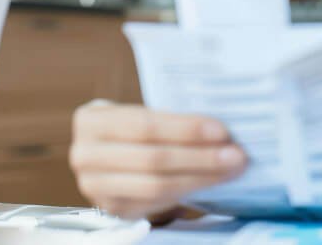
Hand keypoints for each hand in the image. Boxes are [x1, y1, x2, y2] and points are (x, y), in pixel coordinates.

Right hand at [69, 101, 247, 218]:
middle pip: (152, 159)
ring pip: (156, 185)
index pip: (144, 126)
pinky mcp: (112, 209)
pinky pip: (156, 204)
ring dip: (201, 177)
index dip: (185, 129)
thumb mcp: (143, 113)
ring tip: (232, 168)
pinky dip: (189, 192)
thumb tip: (223, 125)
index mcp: (92, 121)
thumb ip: (172, 116)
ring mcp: (94, 187)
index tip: (222, 131)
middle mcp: (85, 156)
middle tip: (237, 155)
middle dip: (201, 157)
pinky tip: (213, 182)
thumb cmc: (136, 127)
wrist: (112, 153)